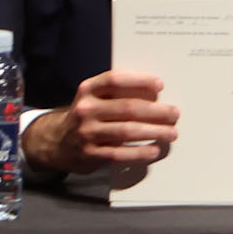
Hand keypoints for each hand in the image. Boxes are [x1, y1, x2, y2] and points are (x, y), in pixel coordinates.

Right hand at [26, 70, 178, 172]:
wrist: (56, 142)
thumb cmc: (88, 115)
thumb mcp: (95, 98)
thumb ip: (118, 93)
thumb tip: (157, 93)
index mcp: (88, 90)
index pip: (114, 80)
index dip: (139, 80)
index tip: (160, 85)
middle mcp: (85, 109)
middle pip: (127, 108)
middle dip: (156, 111)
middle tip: (175, 114)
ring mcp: (86, 132)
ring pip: (126, 131)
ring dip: (154, 132)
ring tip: (171, 133)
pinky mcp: (89, 153)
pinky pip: (119, 153)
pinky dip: (139, 152)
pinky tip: (154, 150)